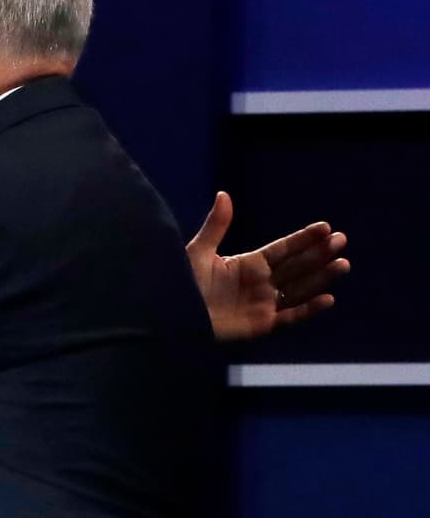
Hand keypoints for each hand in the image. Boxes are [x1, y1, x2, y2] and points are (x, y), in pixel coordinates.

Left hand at [187, 191, 349, 341]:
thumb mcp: (199, 252)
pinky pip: (291, 316)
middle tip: (341, 241)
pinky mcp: (262, 323)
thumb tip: (224, 194)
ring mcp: (263, 303)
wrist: (175, 315)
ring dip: (321, 277)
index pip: (283, 249)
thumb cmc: (182, 284)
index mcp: (248, 264)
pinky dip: (309, 309)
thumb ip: (216, 226)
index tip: (326, 227)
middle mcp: (260, 282)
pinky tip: (328, 298)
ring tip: (343, 264)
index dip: (303, 239)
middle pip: (297, 266)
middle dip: (319, 254)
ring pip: (300, 288)